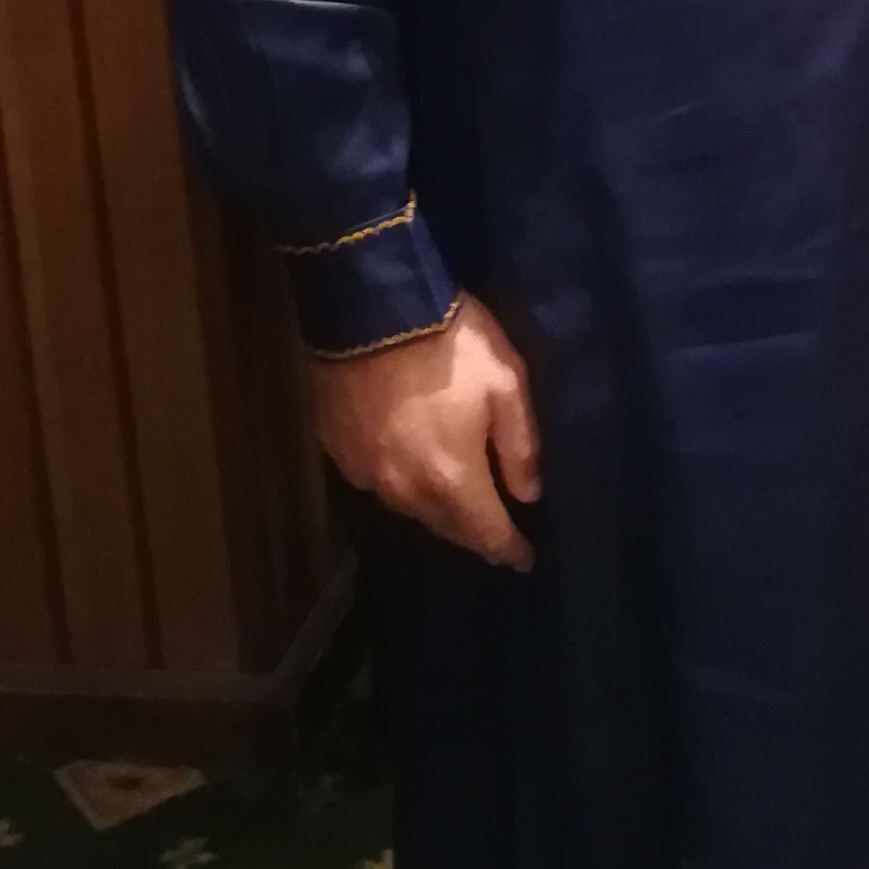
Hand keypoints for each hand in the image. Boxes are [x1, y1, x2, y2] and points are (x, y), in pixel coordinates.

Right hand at [307, 294, 541, 568]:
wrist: (369, 308)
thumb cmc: (450, 343)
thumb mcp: (506, 383)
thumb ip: (521, 445)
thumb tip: (530, 493)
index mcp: (452, 478)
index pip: (486, 533)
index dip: (510, 549)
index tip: (525, 560)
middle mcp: (406, 490)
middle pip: (446, 528)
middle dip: (473, 533)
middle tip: (493, 533)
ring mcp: (366, 473)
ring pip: (409, 510)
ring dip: (436, 511)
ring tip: (455, 504)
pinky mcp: (338, 451)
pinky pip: (377, 483)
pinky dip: (400, 484)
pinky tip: (409, 469)